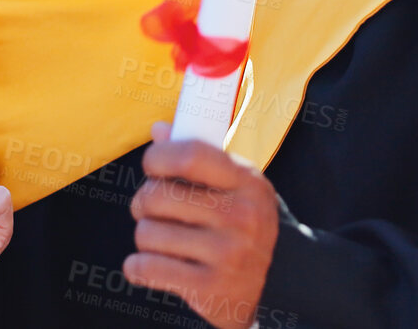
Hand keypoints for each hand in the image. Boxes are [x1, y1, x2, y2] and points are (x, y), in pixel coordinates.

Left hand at [123, 122, 278, 328]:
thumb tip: (158, 129)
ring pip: (148, 233)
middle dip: (141, 202)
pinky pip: (147, 268)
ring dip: (144, 237)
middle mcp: (241, 217)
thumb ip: (197, 158)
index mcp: (246, 182)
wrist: (280, 281)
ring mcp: (229, 254)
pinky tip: (145, 265)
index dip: (158, 157)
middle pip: (158, 196)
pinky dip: (137, 267)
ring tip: (161, 240)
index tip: (151, 166)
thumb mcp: (234, 185)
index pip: (189, 156)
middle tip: (148, 209)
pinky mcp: (212, 288)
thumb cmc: (243, 223)